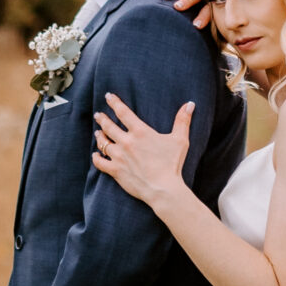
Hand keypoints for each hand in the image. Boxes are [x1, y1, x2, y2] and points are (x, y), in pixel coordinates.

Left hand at [93, 91, 193, 209]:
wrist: (163, 189)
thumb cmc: (172, 164)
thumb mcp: (180, 140)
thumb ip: (182, 120)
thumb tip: (190, 104)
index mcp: (140, 132)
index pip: (123, 112)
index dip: (114, 102)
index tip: (108, 96)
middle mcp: (126, 142)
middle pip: (109, 126)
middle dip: (102, 118)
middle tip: (98, 115)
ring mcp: (119, 156)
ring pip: (103, 143)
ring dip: (99, 136)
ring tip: (97, 132)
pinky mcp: (116, 171)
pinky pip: (100, 162)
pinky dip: (96, 158)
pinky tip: (95, 155)